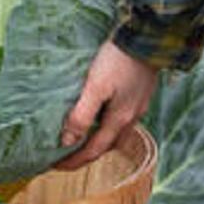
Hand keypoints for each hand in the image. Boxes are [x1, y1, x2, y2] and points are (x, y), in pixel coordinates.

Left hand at [56, 41, 158, 170]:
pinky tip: (102, 117)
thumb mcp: (95, 87)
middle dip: (87, 155)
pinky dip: (108, 127)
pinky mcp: (141, 96)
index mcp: (119, 120)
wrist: (148, 38)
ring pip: (116, 135)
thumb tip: (67, 141)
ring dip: (99, 142)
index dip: (73, 161)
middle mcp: (131, 119)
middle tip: (67, 157)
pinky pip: (123, 121)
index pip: (93, 151)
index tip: (55, 166)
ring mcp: (139, 108)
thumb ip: (82, 115)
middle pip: (107, 147)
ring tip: (82, 139)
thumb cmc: (119, 60)